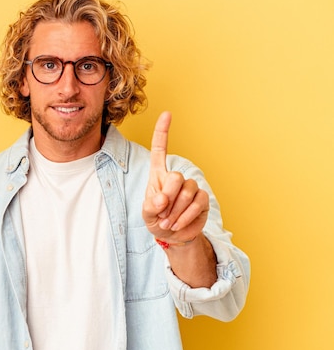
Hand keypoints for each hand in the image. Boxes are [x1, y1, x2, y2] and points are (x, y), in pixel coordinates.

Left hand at [142, 112, 209, 243]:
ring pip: (187, 192)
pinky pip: (197, 202)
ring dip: (175, 211)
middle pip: (175, 177)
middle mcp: (176, 177)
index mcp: (158, 174)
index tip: (167, 113)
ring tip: (168, 222)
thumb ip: (150, 206)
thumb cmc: (157, 219)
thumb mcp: (147, 214)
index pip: (160, 149)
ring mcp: (191, 187)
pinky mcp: (202, 199)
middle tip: (162, 214)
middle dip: (168, 198)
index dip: (162, 131)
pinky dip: (186, 216)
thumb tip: (162, 199)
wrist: (172, 236)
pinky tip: (178, 224)